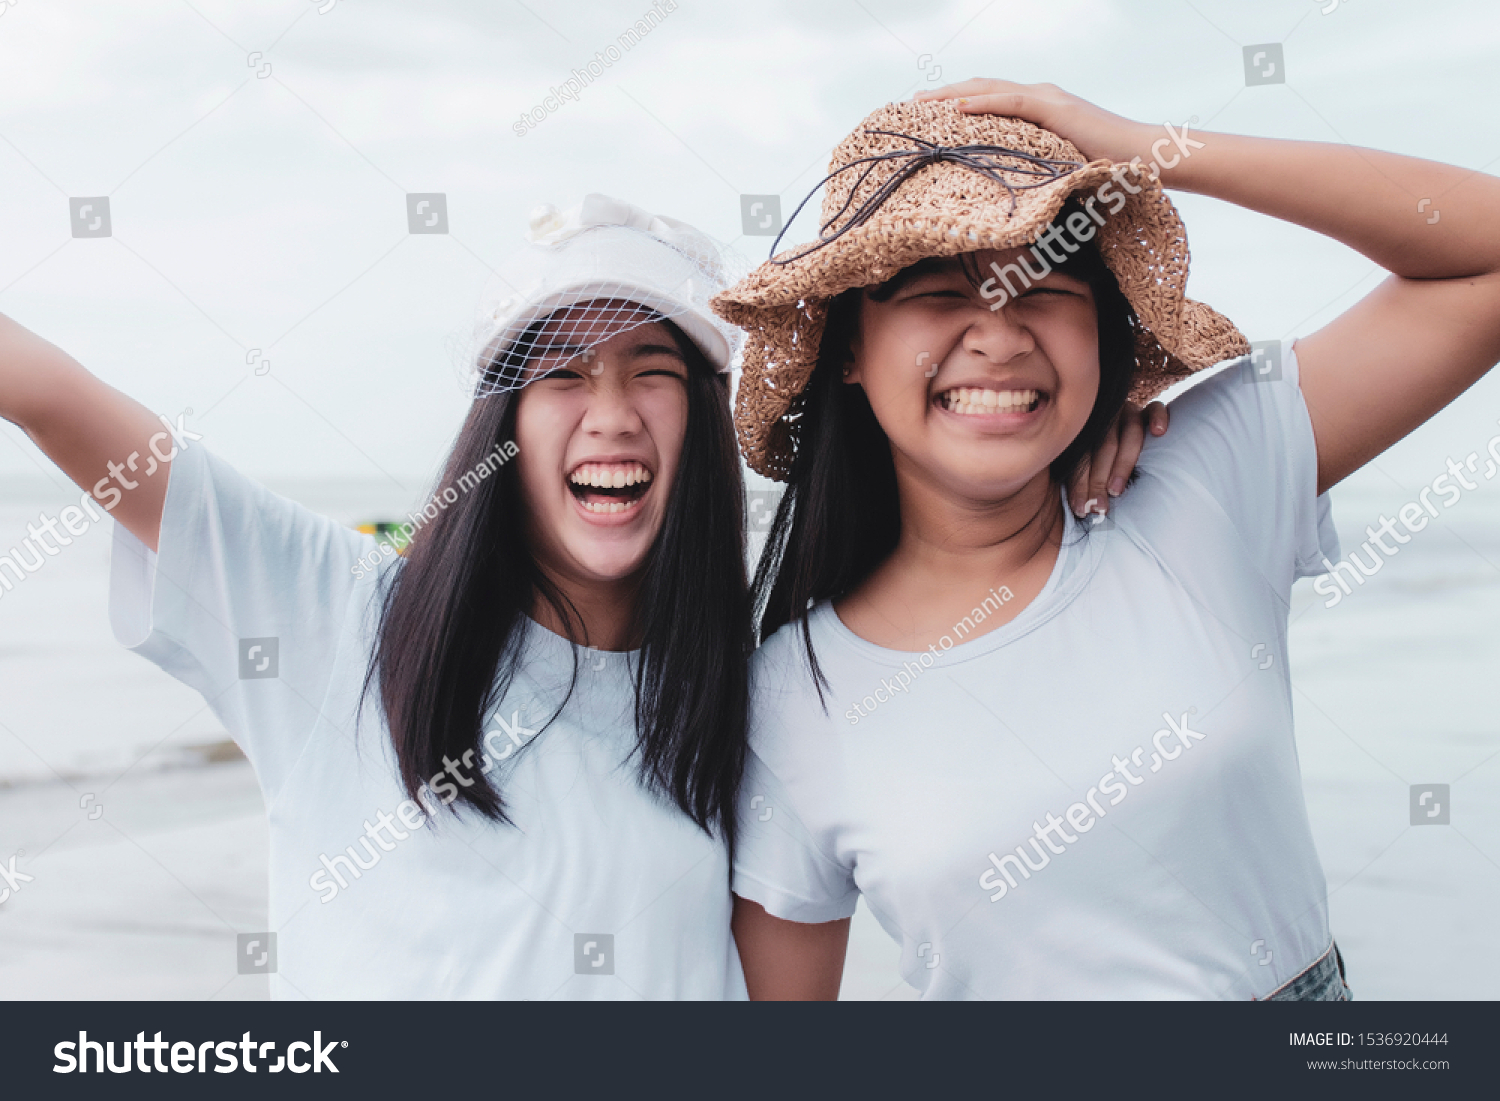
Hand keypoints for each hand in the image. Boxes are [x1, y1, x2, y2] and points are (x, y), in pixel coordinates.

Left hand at [913, 79, 1150, 166]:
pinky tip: (957, 108)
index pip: (987, 100)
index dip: (954, 103)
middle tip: (909, 104)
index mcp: (1037, 110)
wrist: (1143, 157)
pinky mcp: (1057, 109)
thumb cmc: (1105, 170)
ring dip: (952, 95)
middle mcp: (1039, 97)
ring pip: (989, 90)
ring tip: (922, 102)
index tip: (923, 115)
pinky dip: (982, 103)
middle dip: (943, 94)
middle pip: (980, 90)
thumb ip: (1032, 171)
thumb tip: (1003, 198)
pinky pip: (1012, 103)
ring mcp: (1047, 99)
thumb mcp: (1057, 170)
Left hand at [1067, 400, 1167, 518]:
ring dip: (1123, 463)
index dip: (1079, 484)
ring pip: (1129, 432)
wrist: (1119, 429)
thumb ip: (1077, 476)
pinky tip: (1158, 432)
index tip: (1081, 509)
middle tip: (1099, 507)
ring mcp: (1126, 410)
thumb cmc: (1095, 462)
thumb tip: (1077, 510)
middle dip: (1098, 480)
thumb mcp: (1080, 466)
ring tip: (1116, 490)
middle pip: (1102, 446)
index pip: (1080, 455)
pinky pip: (1156, 408)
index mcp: (1081, 428)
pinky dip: (1158, 417)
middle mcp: (1103, 417)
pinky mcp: (1148, 409)